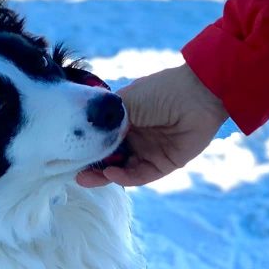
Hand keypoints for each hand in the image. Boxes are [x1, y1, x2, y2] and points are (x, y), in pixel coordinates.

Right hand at [76, 64, 228, 187]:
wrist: (198, 95)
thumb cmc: (160, 91)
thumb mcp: (125, 102)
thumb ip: (106, 122)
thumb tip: (87, 140)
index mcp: (126, 119)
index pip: (102, 139)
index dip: (87, 148)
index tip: (69, 154)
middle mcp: (137, 137)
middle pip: (110, 158)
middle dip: (92, 166)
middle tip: (73, 172)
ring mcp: (150, 151)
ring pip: (123, 170)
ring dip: (105, 176)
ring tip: (86, 177)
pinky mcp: (165, 164)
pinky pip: (141, 175)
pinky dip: (125, 177)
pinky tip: (112, 174)